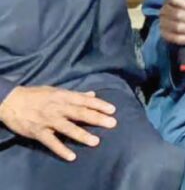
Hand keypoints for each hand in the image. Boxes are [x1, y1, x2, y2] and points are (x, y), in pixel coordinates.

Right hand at [0, 86, 116, 161]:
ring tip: (96, 141)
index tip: (113, 109)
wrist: (10, 101)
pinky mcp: (38, 132)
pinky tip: (71, 156)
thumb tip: (92, 94)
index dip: (99, 104)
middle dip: (97, 118)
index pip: (84, 100)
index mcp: (63, 96)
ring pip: (68, 128)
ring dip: (82, 135)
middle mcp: (57, 108)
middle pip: (80, 113)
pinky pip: (51, 142)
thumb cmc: (35, 95)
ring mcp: (48, 120)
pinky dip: (61, 149)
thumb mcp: (56, 90)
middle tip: (112, 123)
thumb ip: (75, 94)